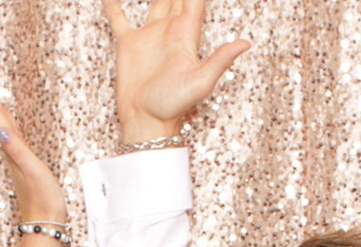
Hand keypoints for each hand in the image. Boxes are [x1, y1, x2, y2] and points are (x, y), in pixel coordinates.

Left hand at [0, 72, 66, 224]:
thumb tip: (0, 129)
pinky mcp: (22, 162)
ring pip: (0, 123)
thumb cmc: (42, 199)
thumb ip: (17, 149)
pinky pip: (10, 135)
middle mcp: (9, 149)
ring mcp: (14, 156)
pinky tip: (7, 123)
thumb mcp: (32, 170)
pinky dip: (6, 123)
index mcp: (10, 147)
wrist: (45, 223)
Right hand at [102, 0, 251, 143]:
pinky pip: (120, 18)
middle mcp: (168, 29)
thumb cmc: (173, 107)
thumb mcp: (200, 83)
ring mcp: (149, 35)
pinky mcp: (128, 45)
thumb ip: (220, 60)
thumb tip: (246, 43)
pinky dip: (114, 5)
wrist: (145, 121)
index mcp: (186, 33)